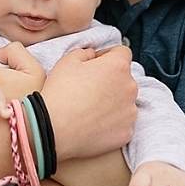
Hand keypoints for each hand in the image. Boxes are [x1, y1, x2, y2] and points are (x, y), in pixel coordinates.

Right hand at [40, 46, 137, 160]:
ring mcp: (130, 112)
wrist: (54, 128)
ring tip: (89, 109)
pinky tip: (92, 123)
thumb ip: (85, 53)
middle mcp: (129, 88)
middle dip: (110, 81)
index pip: (122, 53)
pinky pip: (121, 123)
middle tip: (88, 89)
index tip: (95, 64)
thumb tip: (93, 56)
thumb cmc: (59, 93)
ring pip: (124, 102)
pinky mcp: (126, 132)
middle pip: (124, 79)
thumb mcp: (67, 61)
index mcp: (118, 66)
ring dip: (112, 102)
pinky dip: (111, 123)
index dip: (107, 56)